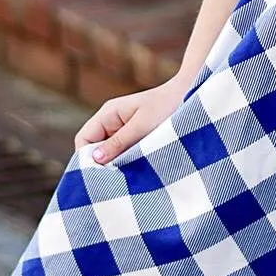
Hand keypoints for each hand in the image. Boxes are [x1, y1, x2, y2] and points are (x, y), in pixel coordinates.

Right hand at [74, 75, 193, 164]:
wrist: (191, 95)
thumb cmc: (167, 106)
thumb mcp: (142, 126)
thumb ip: (118, 142)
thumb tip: (94, 159)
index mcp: (108, 114)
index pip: (84, 139)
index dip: (86, 158)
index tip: (99, 176)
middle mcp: (112, 121)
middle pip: (94, 148)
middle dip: (101, 164)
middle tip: (114, 180)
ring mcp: (123, 129)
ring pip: (108, 152)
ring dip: (115, 164)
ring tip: (127, 175)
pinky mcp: (136, 137)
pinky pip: (123, 152)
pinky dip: (126, 161)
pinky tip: (137, 169)